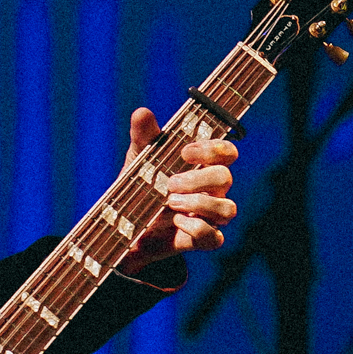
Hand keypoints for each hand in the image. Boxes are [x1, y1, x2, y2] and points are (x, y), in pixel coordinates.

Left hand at [119, 106, 238, 268]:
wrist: (124, 226)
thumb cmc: (141, 186)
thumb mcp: (138, 159)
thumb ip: (143, 137)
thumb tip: (142, 113)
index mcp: (202, 166)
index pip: (226, 152)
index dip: (213, 149)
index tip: (184, 153)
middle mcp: (211, 190)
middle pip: (225, 178)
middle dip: (198, 179)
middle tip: (170, 183)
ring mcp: (209, 216)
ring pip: (228, 210)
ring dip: (200, 205)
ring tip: (171, 204)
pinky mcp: (201, 240)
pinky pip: (214, 238)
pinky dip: (197, 230)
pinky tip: (176, 223)